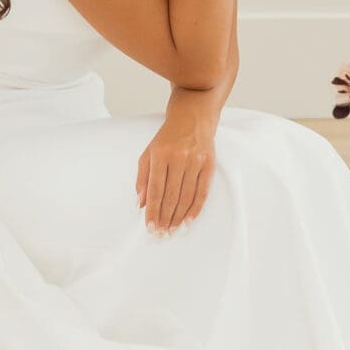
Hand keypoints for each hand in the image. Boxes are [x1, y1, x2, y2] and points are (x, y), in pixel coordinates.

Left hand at [134, 109, 216, 232]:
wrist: (192, 117)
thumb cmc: (168, 137)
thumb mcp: (149, 152)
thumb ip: (143, 177)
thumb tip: (141, 202)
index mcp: (160, 154)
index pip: (156, 189)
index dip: (153, 210)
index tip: (150, 225)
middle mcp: (179, 157)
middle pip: (171, 196)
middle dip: (165, 217)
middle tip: (161, 232)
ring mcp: (195, 161)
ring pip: (186, 196)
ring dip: (179, 216)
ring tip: (172, 229)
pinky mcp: (209, 164)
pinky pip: (202, 191)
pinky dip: (195, 208)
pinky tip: (188, 220)